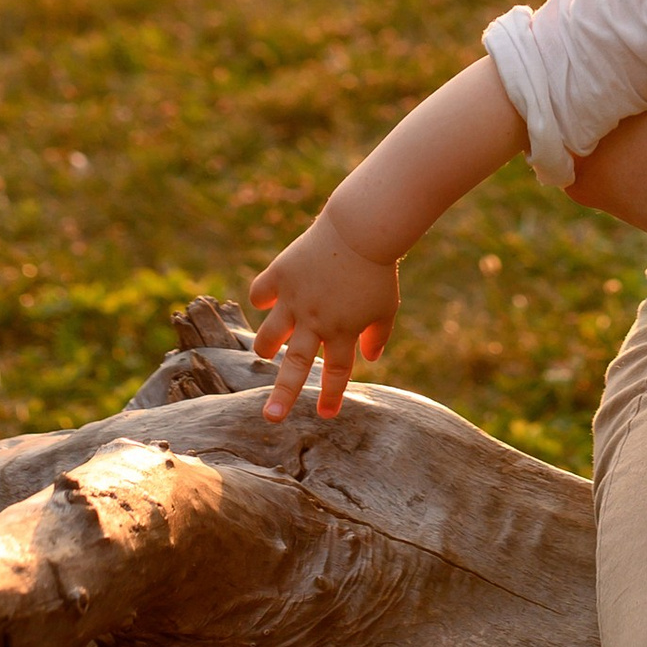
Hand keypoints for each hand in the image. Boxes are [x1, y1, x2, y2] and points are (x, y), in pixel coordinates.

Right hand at [248, 211, 402, 424]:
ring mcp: (295, 299)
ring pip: (268, 335)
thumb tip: (371, 359)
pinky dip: (262, 299)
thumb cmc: (378, 269)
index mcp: (343, 331)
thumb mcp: (386, 306)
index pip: (336, 372)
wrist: (362, 229)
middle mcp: (316, 321)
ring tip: (265, 352)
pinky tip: (267, 300)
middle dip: (282, 395)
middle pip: (295, 366)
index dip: (331, 395)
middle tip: (270, 418)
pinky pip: (260, 293)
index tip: (326, 415)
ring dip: (265, 347)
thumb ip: (378, 335)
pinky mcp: (280, 275)